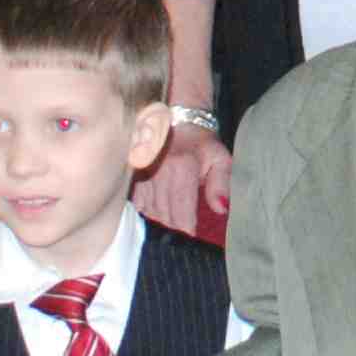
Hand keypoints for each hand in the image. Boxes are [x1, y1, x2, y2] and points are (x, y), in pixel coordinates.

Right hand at [134, 121, 232, 236]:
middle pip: (165, 217)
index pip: (182, 212)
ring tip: (171, 222)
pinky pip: (137, 204)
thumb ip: (222, 184)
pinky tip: (155, 213)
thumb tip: (221, 209)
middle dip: (174, 229)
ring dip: (160, 221)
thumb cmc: (201, 142)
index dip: (187, 229)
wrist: (177, 118)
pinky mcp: (133, 176)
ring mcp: (143, 175)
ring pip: (150, 213)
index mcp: (183, 169)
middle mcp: (160, 173)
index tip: (191, 236)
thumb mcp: (220, 158)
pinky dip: (145, 212)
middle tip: (183, 232)